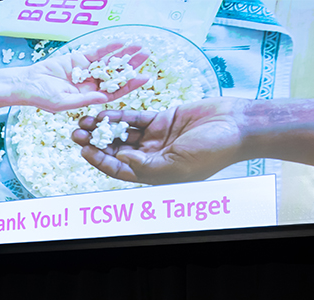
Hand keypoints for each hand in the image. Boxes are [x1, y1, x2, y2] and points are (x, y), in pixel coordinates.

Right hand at [16, 43, 150, 112]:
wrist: (28, 84)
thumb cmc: (42, 98)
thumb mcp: (64, 103)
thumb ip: (84, 99)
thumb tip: (104, 98)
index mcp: (91, 98)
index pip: (116, 92)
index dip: (130, 85)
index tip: (144, 78)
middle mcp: (92, 85)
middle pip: (117, 75)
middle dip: (132, 66)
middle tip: (146, 56)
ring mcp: (87, 71)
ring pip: (109, 62)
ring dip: (124, 54)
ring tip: (140, 47)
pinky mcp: (79, 59)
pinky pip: (97, 53)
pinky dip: (109, 47)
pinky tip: (121, 42)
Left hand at [71, 97, 247, 184]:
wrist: (237, 126)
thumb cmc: (212, 151)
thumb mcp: (177, 164)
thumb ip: (147, 164)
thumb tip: (121, 159)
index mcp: (153, 174)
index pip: (119, 170)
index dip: (99, 161)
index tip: (83, 150)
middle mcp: (151, 157)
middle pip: (115, 151)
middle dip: (95, 143)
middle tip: (76, 133)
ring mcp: (156, 138)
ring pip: (122, 134)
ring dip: (103, 128)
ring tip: (85, 120)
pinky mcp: (162, 119)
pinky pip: (135, 118)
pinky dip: (119, 116)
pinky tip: (104, 111)